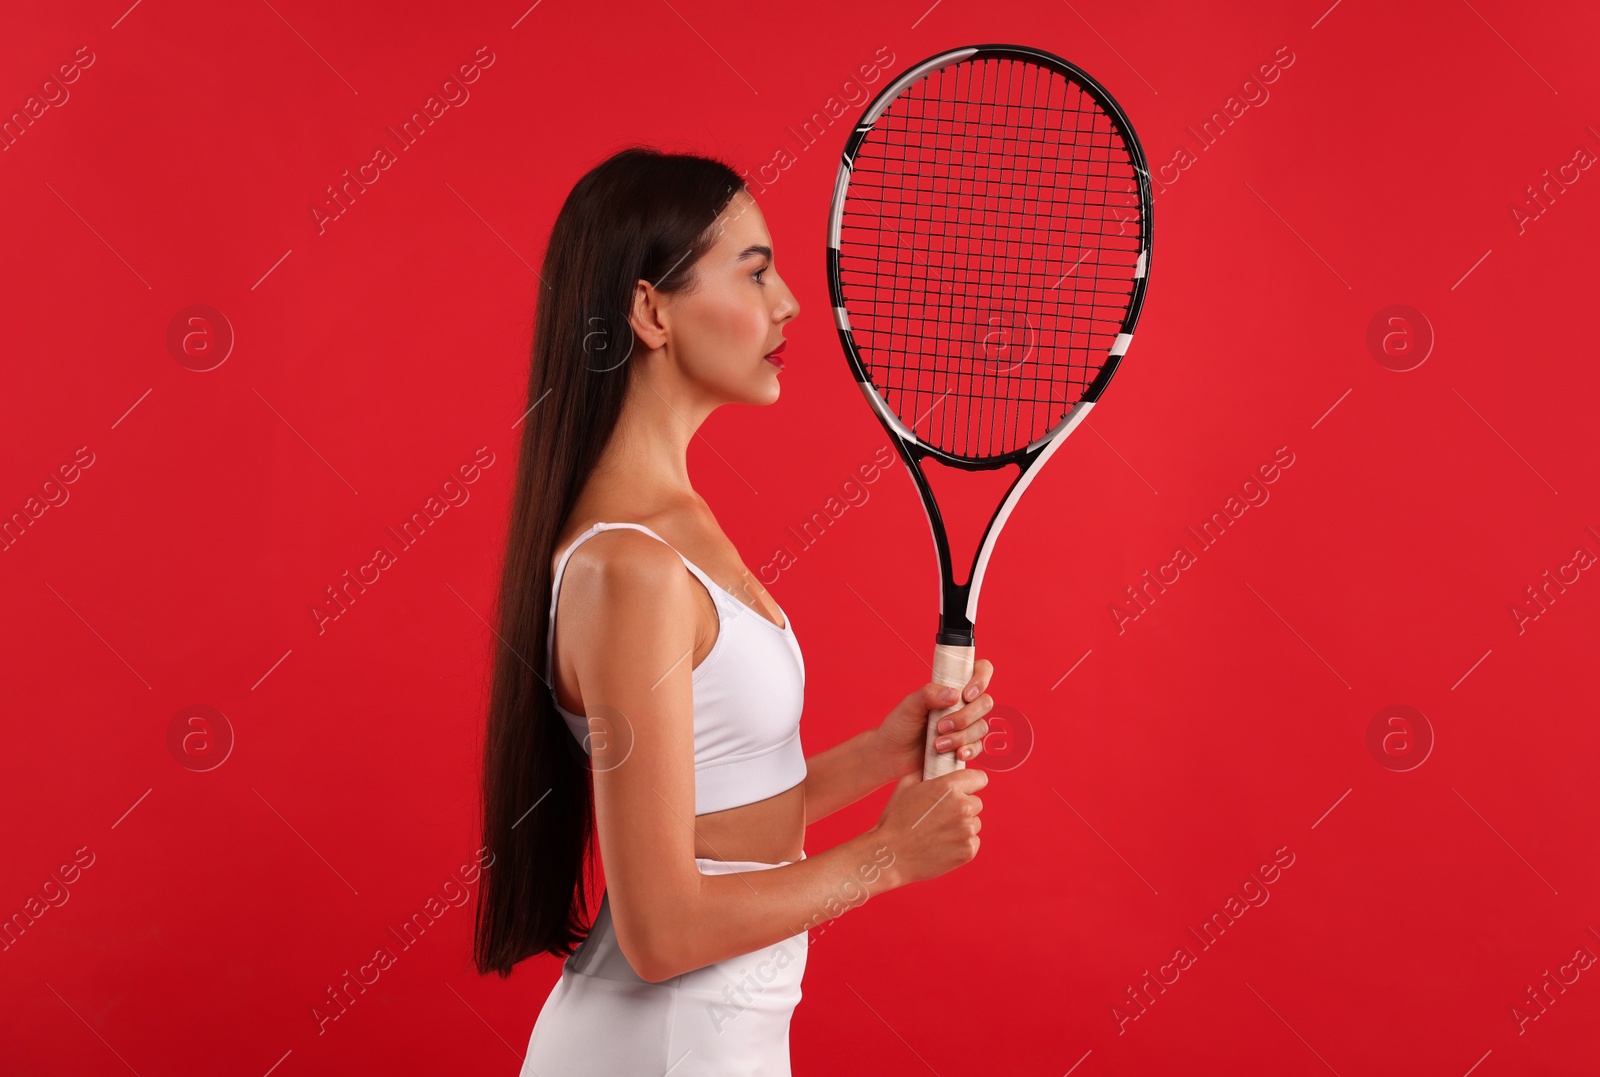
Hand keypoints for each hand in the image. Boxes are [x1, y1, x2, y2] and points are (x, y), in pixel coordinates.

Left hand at [870, 659, 994, 780]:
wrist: (892, 755)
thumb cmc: (900, 725)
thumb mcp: (910, 705)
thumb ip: (929, 694)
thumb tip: (954, 694)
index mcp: (952, 687)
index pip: (980, 670)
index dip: (981, 678)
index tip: (967, 694)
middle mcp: (963, 704)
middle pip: (985, 703)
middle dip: (965, 717)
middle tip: (941, 726)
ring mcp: (966, 726)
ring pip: (981, 726)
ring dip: (961, 736)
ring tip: (938, 745)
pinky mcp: (965, 745)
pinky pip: (978, 746)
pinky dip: (969, 750)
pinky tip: (957, 754)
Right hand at [870, 766, 987, 886]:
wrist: (891, 855)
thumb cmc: (895, 820)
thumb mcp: (906, 786)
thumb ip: (927, 773)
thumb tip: (936, 766)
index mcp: (949, 787)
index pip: (980, 778)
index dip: (971, 783)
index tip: (965, 789)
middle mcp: (962, 807)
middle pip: (976, 803)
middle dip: (963, 807)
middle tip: (942, 815)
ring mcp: (967, 830)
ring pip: (974, 823)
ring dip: (962, 826)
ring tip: (939, 832)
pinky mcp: (968, 850)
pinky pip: (973, 842)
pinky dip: (961, 844)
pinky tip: (942, 844)